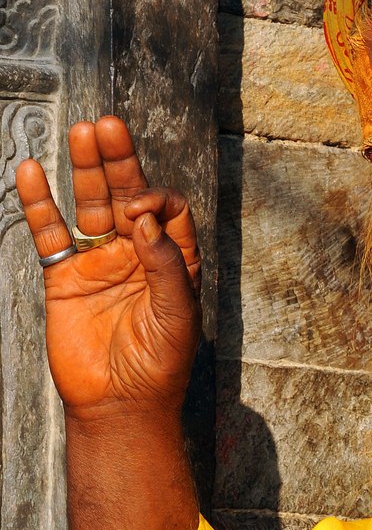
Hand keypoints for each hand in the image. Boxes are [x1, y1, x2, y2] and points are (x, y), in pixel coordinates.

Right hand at [16, 116, 201, 418]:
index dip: (157, 198)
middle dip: (121, 161)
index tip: (139, 210)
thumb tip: (145, 217)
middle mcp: (137, 254)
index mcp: (172, 260)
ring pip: (91, 205)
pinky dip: (40, 204)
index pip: (168, 210)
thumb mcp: (178, 314)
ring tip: (83, 132)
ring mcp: (99, 262)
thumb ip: (166, 265)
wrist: (119, 404)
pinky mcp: (65, 276)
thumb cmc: (161, 364)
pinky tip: (34, 173)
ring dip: (87, 170)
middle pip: (128, 194)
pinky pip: (51, 233)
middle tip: (108, 125)